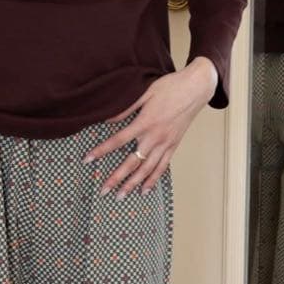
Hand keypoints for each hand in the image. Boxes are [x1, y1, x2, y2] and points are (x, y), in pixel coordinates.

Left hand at [82, 57, 218, 198]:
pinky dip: (153, 180)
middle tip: (103, 191)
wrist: (197, 88)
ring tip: (121, 196)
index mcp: (145, 122)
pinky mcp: (174, 146)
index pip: (118, 140)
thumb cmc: (171, 87)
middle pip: (132, 162)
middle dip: (116, 178)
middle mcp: (155, 137)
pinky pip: (162, 167)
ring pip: (147, 169)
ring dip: (133, 184)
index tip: (87, 159)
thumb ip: (126, 108)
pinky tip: (144, 190)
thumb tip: (107, 119)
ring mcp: (166, 144)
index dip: (101, 150)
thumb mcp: (145, 92)